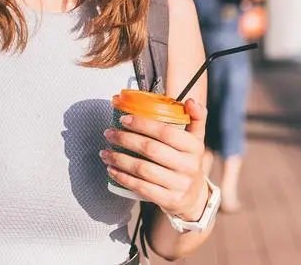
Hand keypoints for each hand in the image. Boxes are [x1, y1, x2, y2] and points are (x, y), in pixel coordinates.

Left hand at [100, 98, 209, 220]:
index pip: (166, 132)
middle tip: (108, 133)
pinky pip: (142, 187)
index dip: (142, 124)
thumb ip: (195, 118)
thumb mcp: (196, 140)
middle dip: (125, 140)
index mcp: (194, 147)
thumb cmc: (187, 161)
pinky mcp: (170, 200)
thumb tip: (191, 101)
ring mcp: (179, 184)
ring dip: (119, 159)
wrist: (194, 198)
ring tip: (105, 152)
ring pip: (143, 169)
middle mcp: (189, 166)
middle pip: (151, 149)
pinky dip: (123, 178)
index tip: (123, 119)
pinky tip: (111, 170)